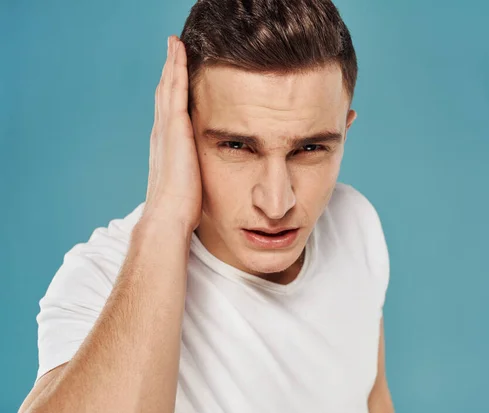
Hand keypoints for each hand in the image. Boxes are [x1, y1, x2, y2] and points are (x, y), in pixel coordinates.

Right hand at [142, 36, 201, 232]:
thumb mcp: (190, 184)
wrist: (168, 216)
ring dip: (172, 64)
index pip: (169, 111)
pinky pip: (175, 89)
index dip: (172, 91)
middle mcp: (162, 133)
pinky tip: (180, 52)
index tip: (176, 75)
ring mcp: (166, 128)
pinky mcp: (174, 127)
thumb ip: (194, 173)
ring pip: (168, 86)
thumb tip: (203, 177)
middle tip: (173, 49)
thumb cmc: (181, 207)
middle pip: (165, 94)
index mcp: (167, 146)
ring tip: (175, 44)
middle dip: (169, 71)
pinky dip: (176, 68)